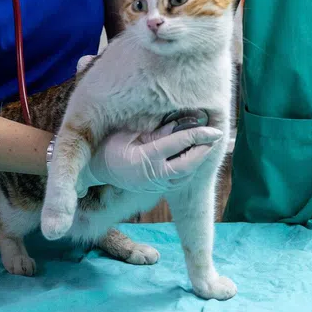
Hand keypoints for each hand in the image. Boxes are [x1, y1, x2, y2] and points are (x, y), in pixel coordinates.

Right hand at [78, 124, 222, 193]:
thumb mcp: (128, 132)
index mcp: (144, 158)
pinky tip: (194, 156)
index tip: (214, 129)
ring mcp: (154, 186)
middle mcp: (152, 176)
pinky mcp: (156, 189)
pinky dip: (190, 169)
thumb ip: (155, 129)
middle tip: (215, 137)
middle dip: (203, 151)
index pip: (177, 144)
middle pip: (187, 166)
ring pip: (185, 177)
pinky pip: (179, 182)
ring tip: (207, 144)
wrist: (96, 169)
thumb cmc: (109, 145)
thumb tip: (181, 122)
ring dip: (199, 161)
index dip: (198, 136)